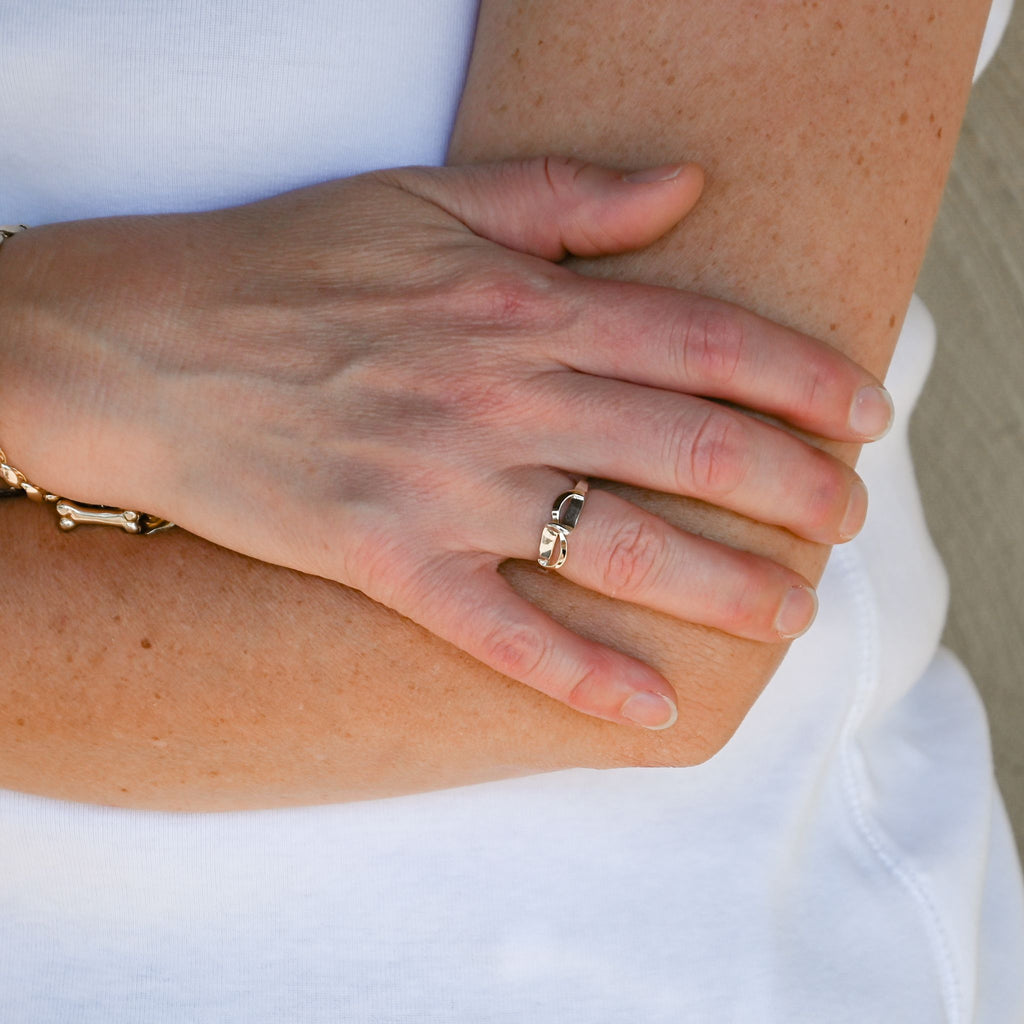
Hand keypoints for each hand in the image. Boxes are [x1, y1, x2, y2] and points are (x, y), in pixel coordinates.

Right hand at [0, 157, 892, 727]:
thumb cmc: (289, 265)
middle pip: (688, 447)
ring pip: (619, 546)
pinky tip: (652, 709)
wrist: (151, 346)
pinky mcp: (385, 560)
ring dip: (722, 584)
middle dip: (792, 489)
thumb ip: (569, 194)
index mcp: (521, 304)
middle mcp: (500, 396)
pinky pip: (500, 631)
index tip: (864, 414)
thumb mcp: (432, 198)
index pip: (703, 342)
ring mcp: (444, 485)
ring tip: (790, 611)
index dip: (803, 378)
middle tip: (849, 520)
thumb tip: (687, 189)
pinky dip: (579, 676)